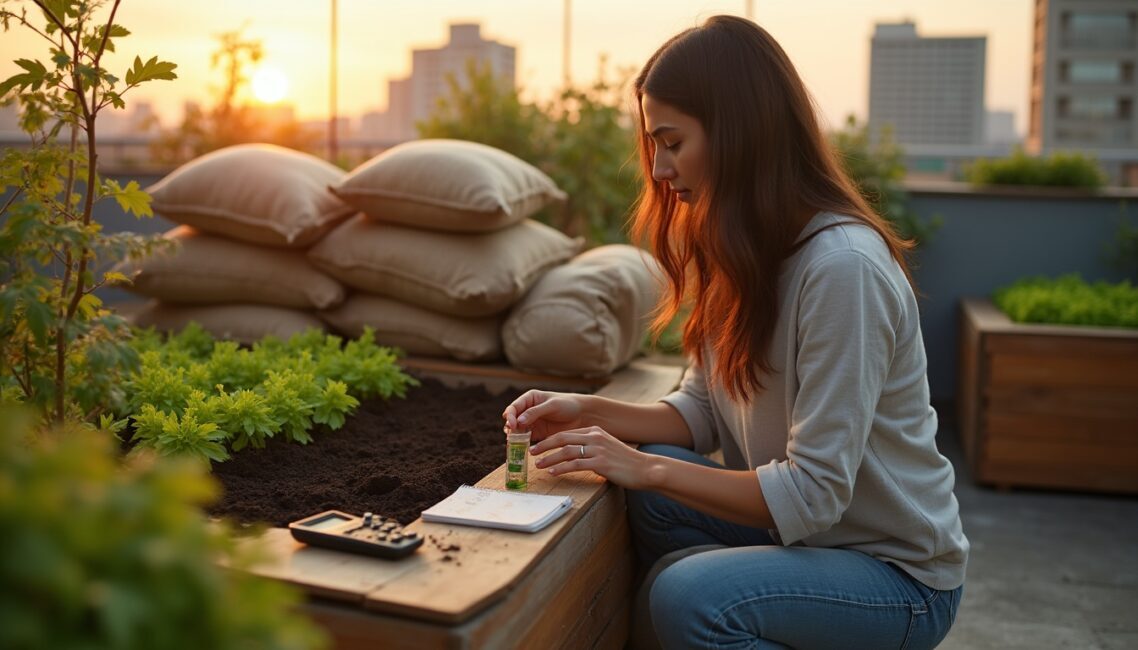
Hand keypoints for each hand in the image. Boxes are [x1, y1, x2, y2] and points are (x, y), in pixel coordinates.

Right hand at [502, 390, 585, 441]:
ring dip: (514, 436)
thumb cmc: (568, 405)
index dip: (510, 416)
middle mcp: (528, 410)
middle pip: (513, 419)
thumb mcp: (552, 405)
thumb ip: (535, 412)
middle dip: (510, 427)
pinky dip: (522, 443)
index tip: (512, 424)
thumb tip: (518, 421)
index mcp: (530, 398)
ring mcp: (532, 422)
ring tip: (514, 442)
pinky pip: (526, 438)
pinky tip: (522, 447)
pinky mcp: (537, 433)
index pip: (514, 407)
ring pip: (517, 430)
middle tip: (510, 436)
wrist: (582, 415)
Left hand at [530, 426, 654, 489]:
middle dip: (544, 445)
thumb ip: (592, 448)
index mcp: (595, 431)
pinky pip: (575, 464)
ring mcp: (597, 449)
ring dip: (549, 458)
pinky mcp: (600, 463)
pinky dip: (561, 468)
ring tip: (538, 465)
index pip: (566, 432)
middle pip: (562, 438)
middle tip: (531, 452)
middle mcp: (595, 437)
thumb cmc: (626, 461)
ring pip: (566, 451)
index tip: (538, 446)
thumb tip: (575, 455)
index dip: (550, 439)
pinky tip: (552, 472)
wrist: (645, 468)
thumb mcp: (607, 447)